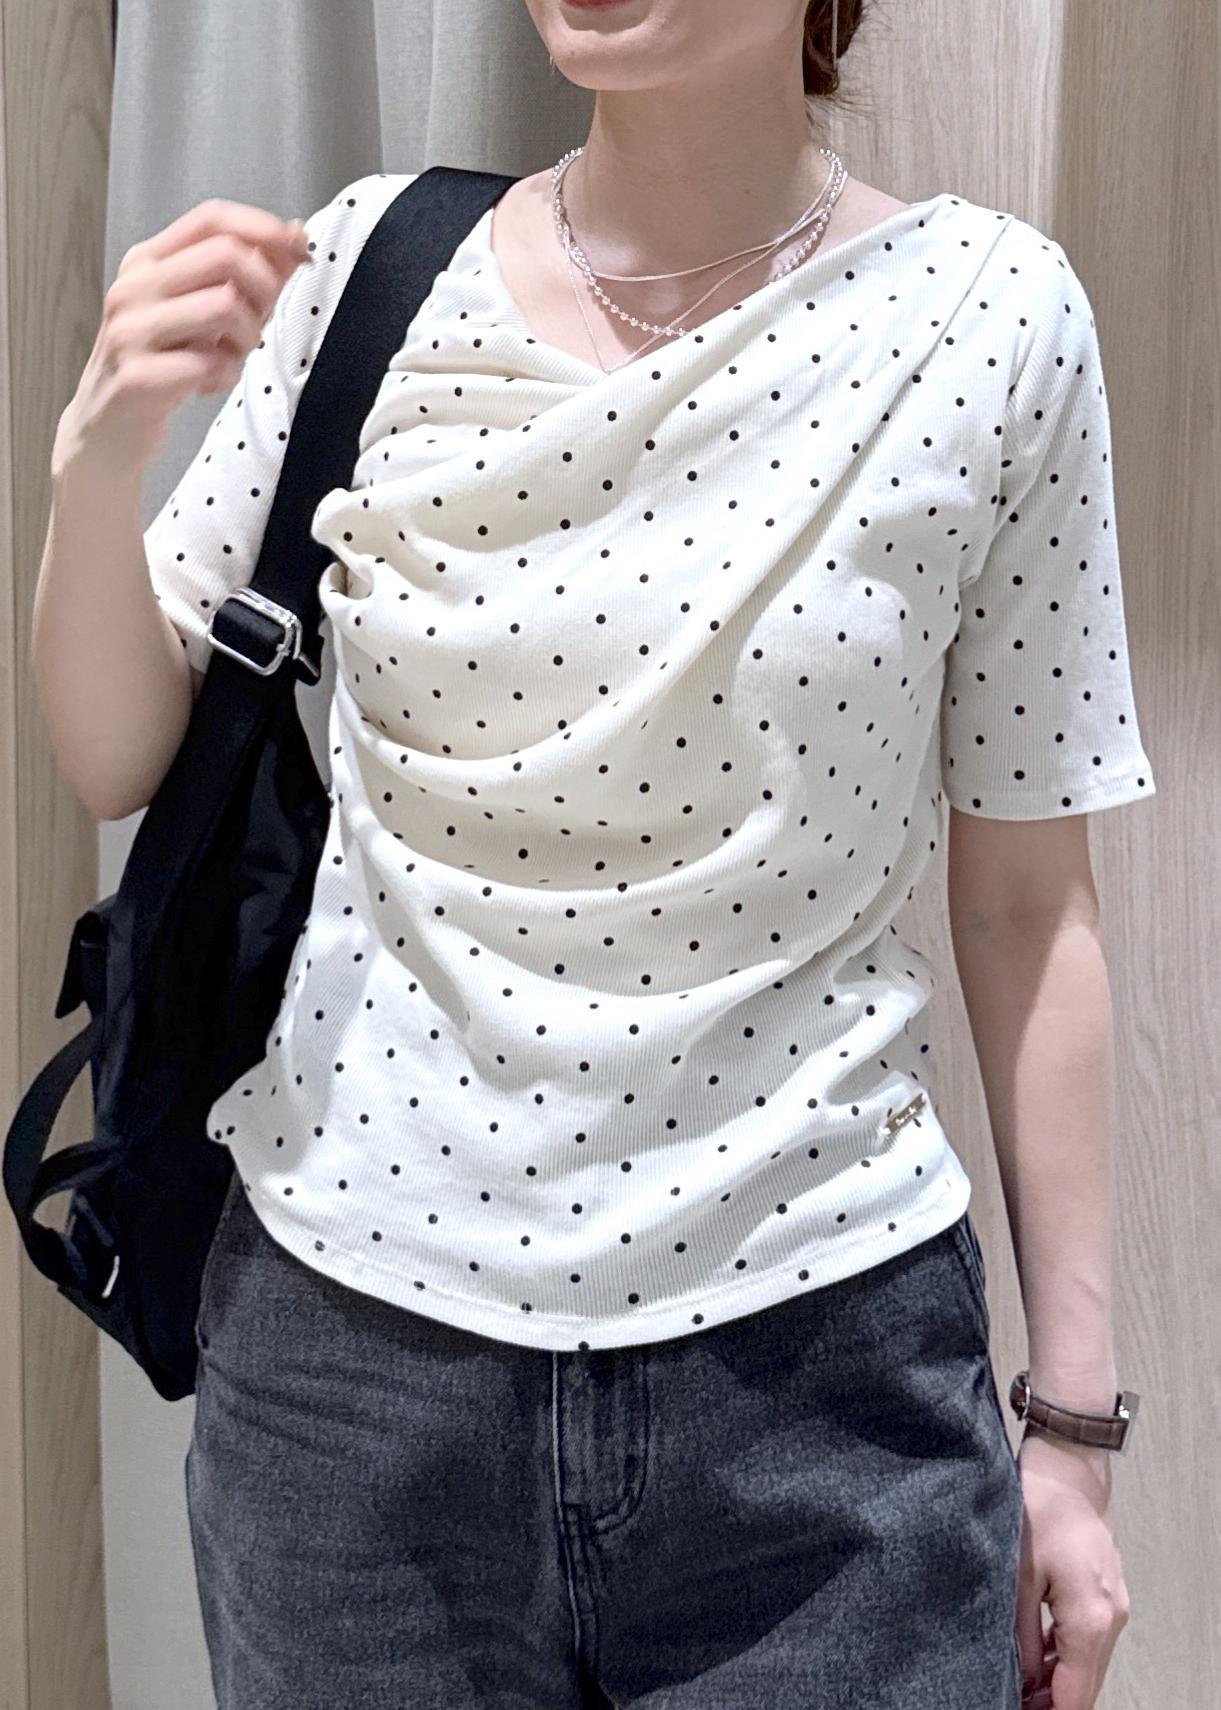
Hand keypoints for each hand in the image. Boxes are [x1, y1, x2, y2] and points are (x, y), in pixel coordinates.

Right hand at [53, 198, 312, 481]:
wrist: (106, 428)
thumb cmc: (159, 366)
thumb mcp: (199, 313)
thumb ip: (245, 276)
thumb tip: (294, 237)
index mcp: (147, 261)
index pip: (211, 219)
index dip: (263, 228)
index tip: (298, 249)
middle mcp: (134, 286)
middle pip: (225, 255)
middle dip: (265, 289)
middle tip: (260, 324)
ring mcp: (131, 329)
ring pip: (224, 305)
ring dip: (248, 337)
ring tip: (233, 357)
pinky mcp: (138, 375)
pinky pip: (211, 362)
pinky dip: (226, 375)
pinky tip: (211, 383)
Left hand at [1014, 1428, 1130, 1707]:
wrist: (1068, 1466)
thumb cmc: (1041, 1508)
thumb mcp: (1017, 1575)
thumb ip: (1023, 1635)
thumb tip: (1023, 1676)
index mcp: (1090, 1619)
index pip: (1076, 1695)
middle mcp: (1111, 1618)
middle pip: (1088, 1685)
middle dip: (1054, 1701)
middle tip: (1017, 1701)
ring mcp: (1114, 1604)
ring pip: (1090, 1663)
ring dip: (1061, 1680)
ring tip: (1021, 1682)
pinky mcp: (1107, 1591)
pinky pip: (1091, 1638)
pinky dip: (1069, 1654)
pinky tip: (1039, 1654)